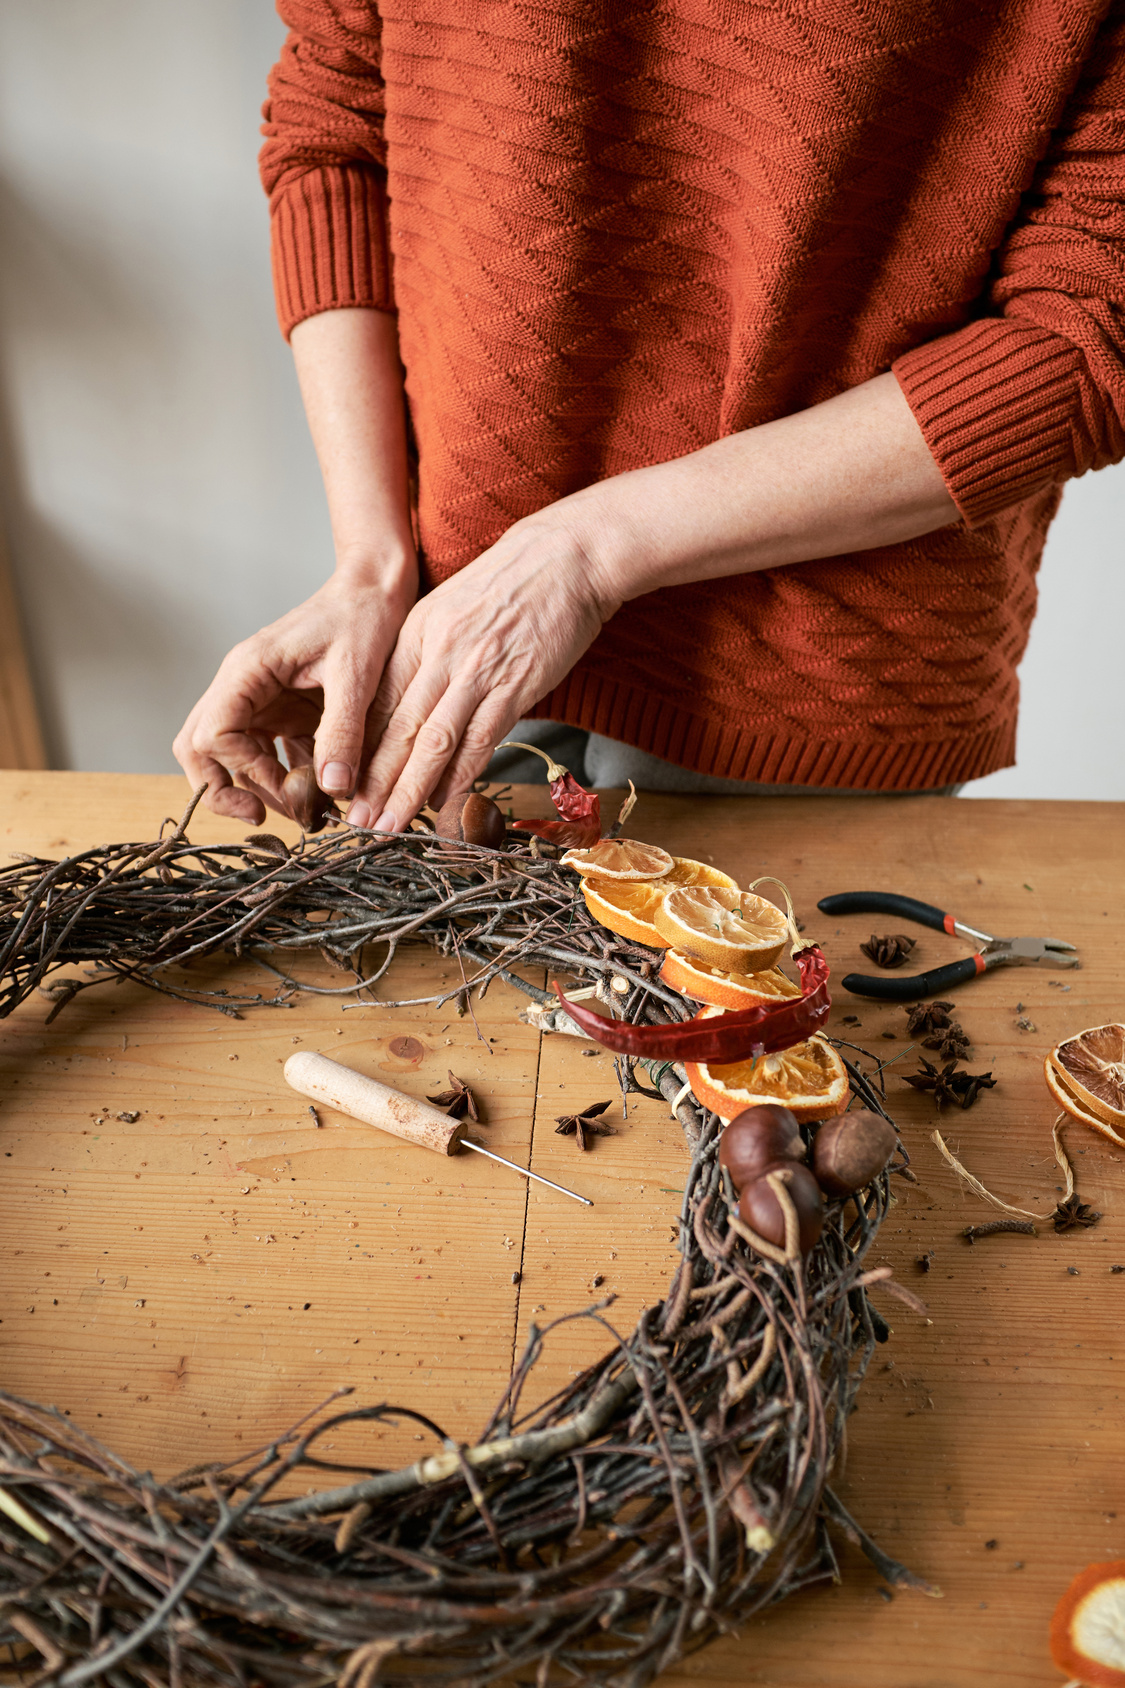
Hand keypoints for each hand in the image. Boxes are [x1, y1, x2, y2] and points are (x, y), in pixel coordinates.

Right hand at [174, 564, 415, 823]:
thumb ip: (343, 730)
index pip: (210, 735)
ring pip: (231, 755)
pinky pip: (269, 751)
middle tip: (261, 818)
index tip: (283, 794)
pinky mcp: (284, 708)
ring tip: (303, 810)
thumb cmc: (362, 615)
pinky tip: (322, 788)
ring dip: (258, 786)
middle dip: (222, 788)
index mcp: (247, 670)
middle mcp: (243, 686)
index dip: (240, 772)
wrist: (377, 587)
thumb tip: (332, 789)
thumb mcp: (356, 673)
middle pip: (199, 749)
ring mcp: (260, 698)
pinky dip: (287, 774)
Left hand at [347, 509, 617, 829]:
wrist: (568, 555)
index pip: (378, 701)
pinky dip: (460, 778)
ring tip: (390, 825)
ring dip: (408, 790)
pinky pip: (479, 742)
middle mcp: (438, 655)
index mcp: (417, 634)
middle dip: (373, 780)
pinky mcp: (514, 687)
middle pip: (396, 729)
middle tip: (355, 819)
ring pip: (432, 743)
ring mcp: (475, 672)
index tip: (346, 780)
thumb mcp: (453, 604)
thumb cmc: (516, 579)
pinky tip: (444, 803)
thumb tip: (416, 694)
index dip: (359, 747)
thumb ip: (430, 649)